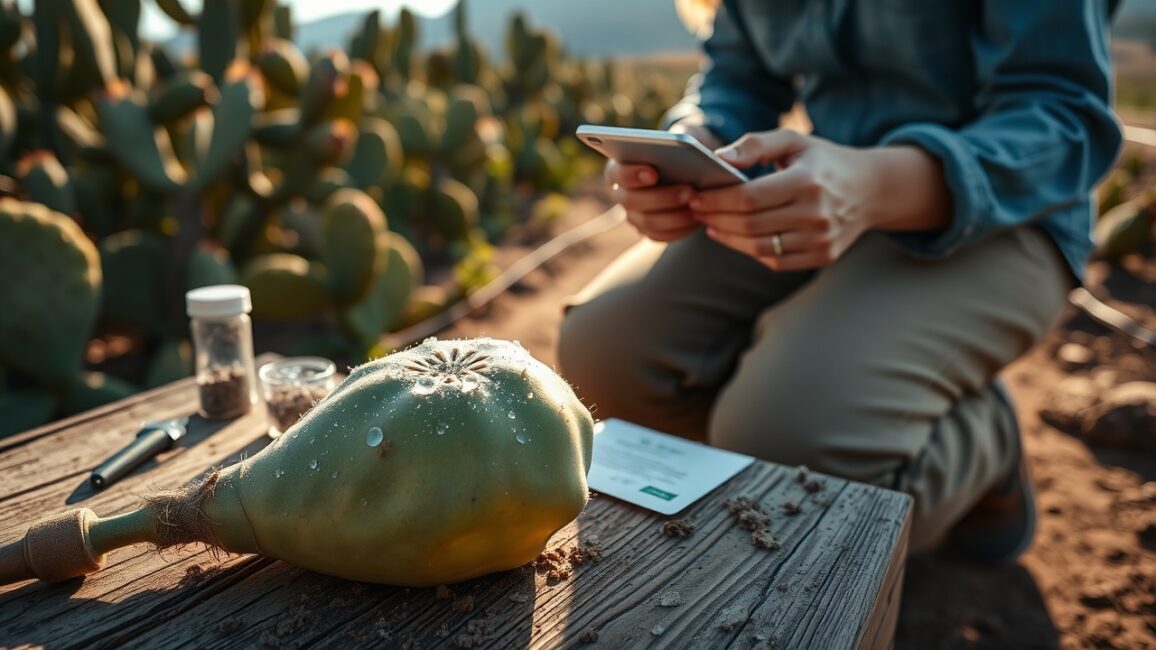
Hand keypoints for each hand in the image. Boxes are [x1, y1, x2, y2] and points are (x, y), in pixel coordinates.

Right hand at [605, 123, 719, 241]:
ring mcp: (633, 215)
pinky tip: (697, 220)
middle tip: (689, 191)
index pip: (616, 173)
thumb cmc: (681, 150)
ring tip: (696, 207)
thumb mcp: (686, 135)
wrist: (689, 170)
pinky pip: (659, 236)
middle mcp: (621, 194)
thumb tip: (704, 149)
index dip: (631, 174)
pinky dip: (679, 229)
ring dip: (673, 216)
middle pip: (631, 201)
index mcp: (618, 168)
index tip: (653, 173)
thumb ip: (688, 136)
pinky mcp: (648, 231)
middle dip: (661, 197)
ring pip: (646, 222)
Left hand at [690, 130, 949, 270]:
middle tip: (695, 209)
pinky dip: (749, 250)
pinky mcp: (822, 257)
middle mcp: (816, 214)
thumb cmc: (823, 161)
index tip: (695, 195)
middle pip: (750, 224)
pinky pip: (774, 260)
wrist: (870, 190)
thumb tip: (718, 158)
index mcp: (808, 181)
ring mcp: (820, 240)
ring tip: (710, 224)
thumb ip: (756, 144)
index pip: (749, 197)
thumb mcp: (794, 141)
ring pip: (758, 246)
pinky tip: (734, 237)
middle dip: (715, 217)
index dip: (716, 199)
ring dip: (727, 237)